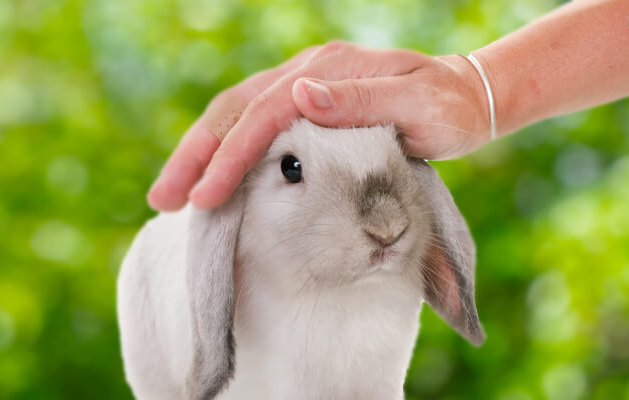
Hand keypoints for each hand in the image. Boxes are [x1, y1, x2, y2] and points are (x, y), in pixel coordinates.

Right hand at [148, 42, 491, 210]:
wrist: (465, 99)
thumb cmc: (447, 107)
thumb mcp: (417, 102)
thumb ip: (361, 99)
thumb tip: (300, 96)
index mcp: (326, 71)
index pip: (263, 113)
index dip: (230, 155)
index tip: (205, 196)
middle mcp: (307, 75)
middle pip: (234, 110)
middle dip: (195, 155)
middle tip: (163, 197)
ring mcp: (305, 89)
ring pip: (237, 117)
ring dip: (202, 154)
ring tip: (172, 193)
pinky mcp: (309, 109)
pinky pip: (256, 127)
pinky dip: (227, 153)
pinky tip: (213, 177)